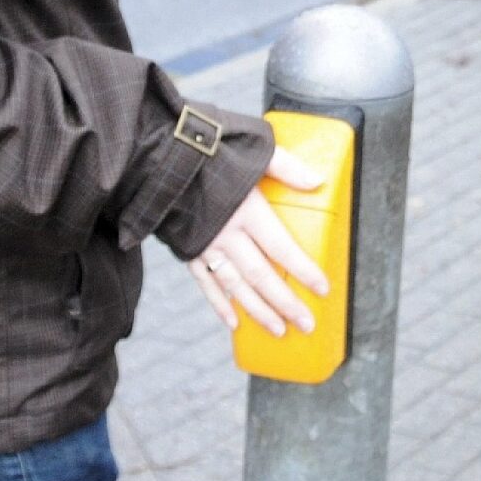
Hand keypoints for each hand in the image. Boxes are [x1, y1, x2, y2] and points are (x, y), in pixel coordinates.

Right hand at [191, 146, 330, 335]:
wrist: (157, 156)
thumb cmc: (208, 150)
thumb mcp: (252, 150)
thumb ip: (286, 167)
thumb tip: (318, 181)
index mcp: (247, 210)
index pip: (281, 248)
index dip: (303, 271)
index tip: (323, 289)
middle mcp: (227, 233)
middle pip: (261, 276)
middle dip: (285, 303)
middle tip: (306, 324)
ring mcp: (205, 245)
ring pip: (236, 286)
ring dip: (258, 311)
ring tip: (279, 330)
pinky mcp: (188, 250)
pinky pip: (205, 284)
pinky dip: (219, 305)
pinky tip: (234, 323)